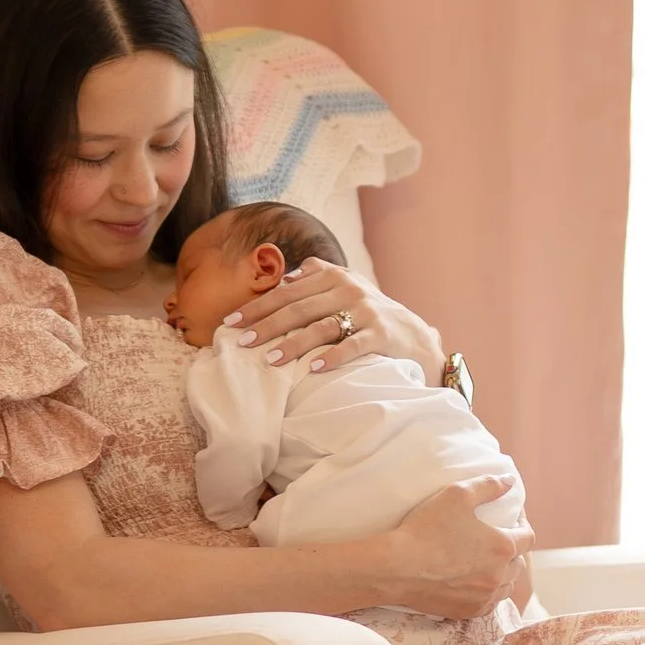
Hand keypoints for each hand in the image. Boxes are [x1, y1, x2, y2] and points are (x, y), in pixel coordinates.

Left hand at [222, 259, 438, 379]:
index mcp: (334, 276)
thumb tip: (285, 277)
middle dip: (267, 325)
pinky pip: (353, 346)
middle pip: (299, 308)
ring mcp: (367, 311)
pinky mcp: (382, 334)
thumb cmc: (368, 313)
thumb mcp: (346, 287)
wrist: (413, 334)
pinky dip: (332, 356)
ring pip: (322, 327)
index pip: (287, 291)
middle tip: (242, 342)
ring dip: (294, 343)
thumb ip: (317, 276)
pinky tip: (312, 368)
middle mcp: (349, 289)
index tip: (232, 322)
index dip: (258, 306)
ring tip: (271, 359)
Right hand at [378, 478, 532, 619]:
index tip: (512, 520)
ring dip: (502, 574)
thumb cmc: (426, 529)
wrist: (396, 568)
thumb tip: (510, 482)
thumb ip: (488, 486)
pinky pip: (489, 604)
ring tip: (487, 564)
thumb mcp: (457, 495)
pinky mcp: (468, 612)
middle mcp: (499, 576)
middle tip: (494, 541)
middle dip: (512, 551)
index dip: (523, 526)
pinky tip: (474, 584)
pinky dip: (487, 593)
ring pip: (506, 587)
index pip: (529, 537)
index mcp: (503, 547)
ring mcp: (485, 597)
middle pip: (519, 564)